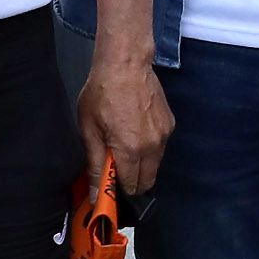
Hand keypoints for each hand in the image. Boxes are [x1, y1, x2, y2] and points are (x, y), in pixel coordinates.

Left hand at [81, 47, 170, 197]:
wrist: (126, 64)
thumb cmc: (102, 93)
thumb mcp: (89, 130)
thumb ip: (95, 165)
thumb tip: (96, 194)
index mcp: (130, 150)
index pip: (131, 187)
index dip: (118, 189)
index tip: (108, 184)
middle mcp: (152, 146)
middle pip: (147, 181)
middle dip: (131, 181)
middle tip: (114, 166)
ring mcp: (164, 135)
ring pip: (154, 166)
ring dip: (140, 164)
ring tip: (124, 143)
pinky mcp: (169, 124)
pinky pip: (160, 148)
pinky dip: (149, 148)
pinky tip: (135, 130)